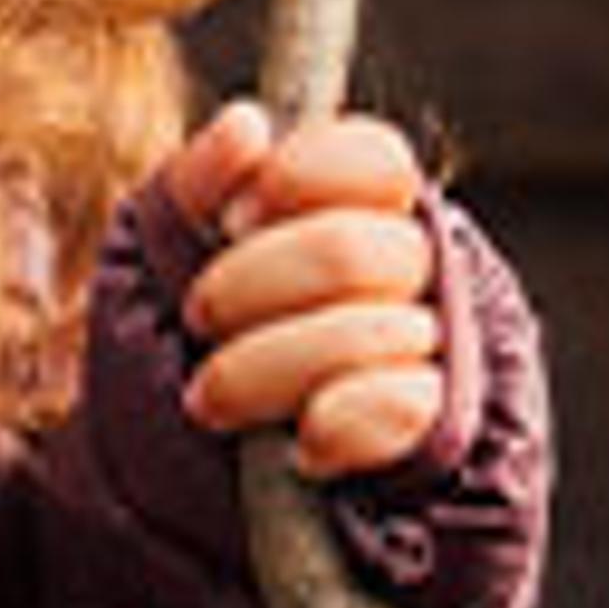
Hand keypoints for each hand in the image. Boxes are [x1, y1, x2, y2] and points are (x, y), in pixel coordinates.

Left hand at [161, 99, 443, 478]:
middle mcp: (415, 271)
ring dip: (266, 369)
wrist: (184, 482)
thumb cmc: (186, 351)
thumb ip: (197, 185)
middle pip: (354, 251)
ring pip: (374, 333)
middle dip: (253, 286)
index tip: (233, 218)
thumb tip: (246, 125)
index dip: (301, 179)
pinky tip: (300, 447)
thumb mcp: (164, 257)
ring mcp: (437, 351)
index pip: (375, 158)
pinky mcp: (443, 434)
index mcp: (360, 211)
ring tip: (211, 400)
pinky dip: (338, 425)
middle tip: (199, 318)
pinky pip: (403, 408)